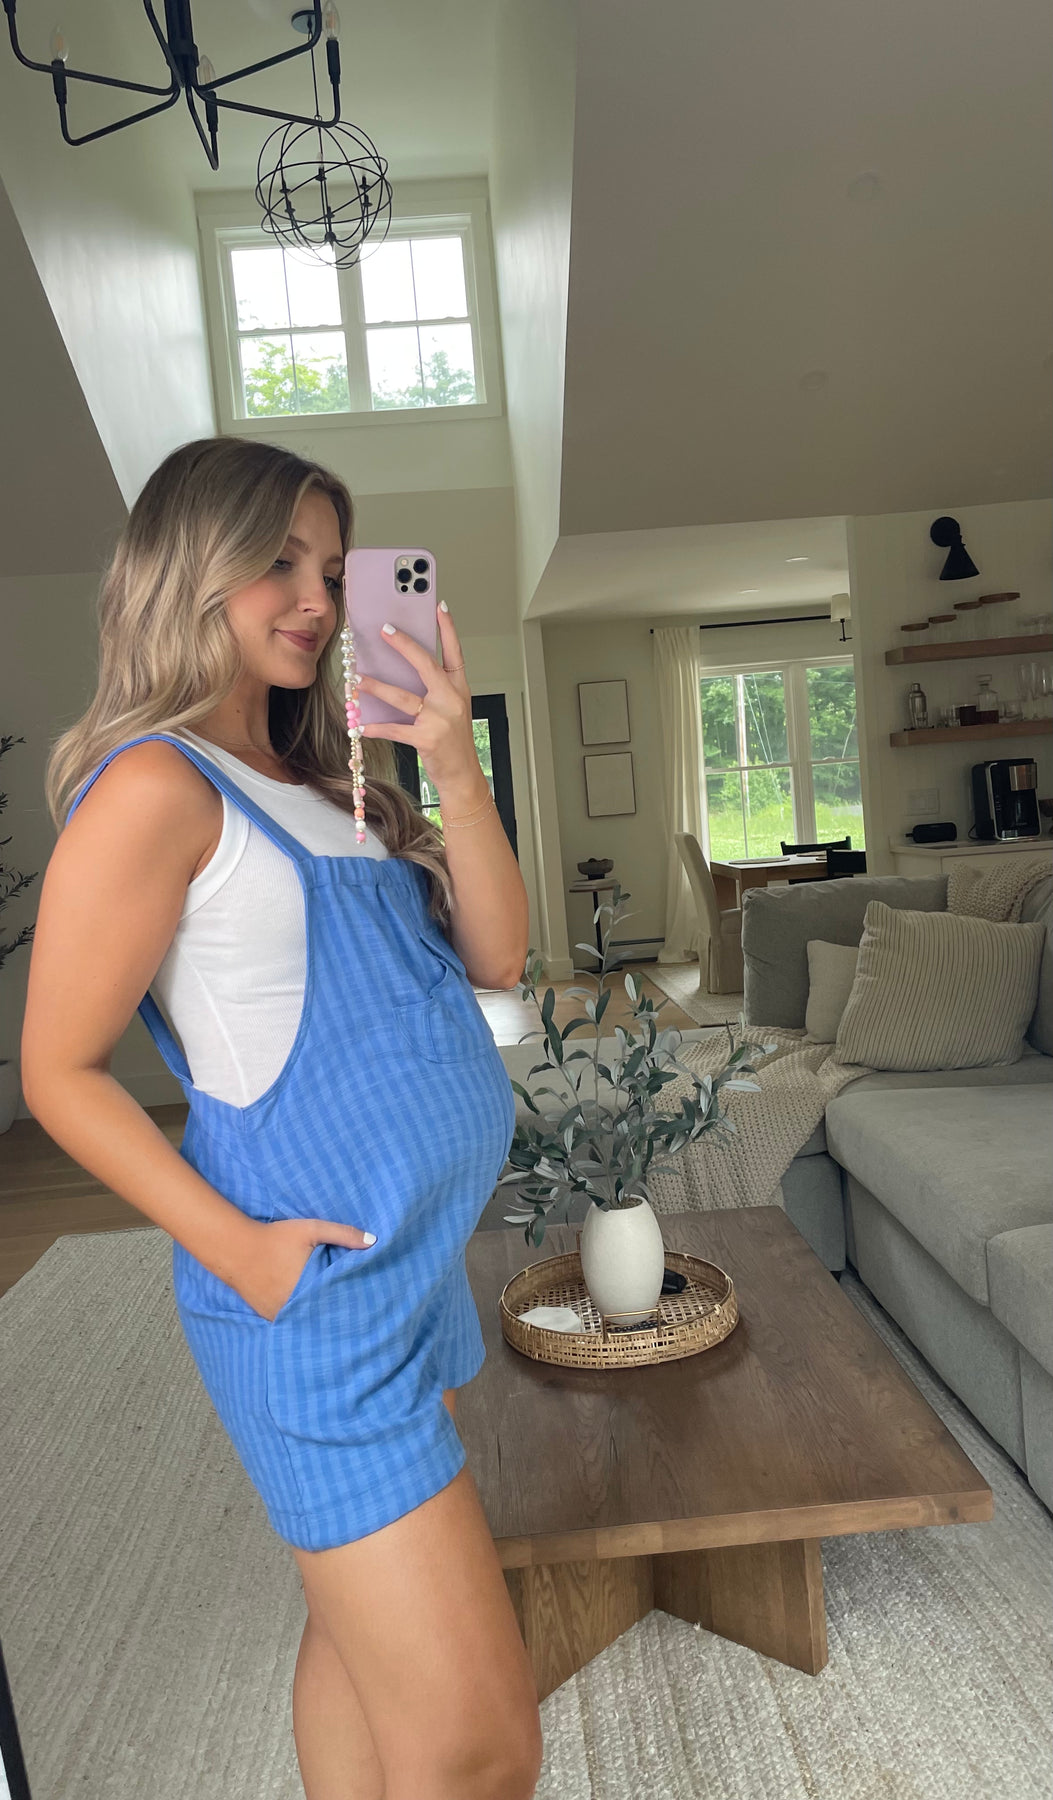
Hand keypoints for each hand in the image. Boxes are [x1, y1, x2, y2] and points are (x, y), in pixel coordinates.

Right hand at [236, 1217, 374, 1321]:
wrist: (237, 1248)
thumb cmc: (276, 1237)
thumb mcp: (311, 1229)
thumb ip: (343, 1234)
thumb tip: (374, 1241)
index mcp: (309, 1288)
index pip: (339, 1304)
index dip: (352, 1305)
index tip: (368, 1307)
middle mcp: (294, 1307)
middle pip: (324, 1316)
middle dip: (339, 1316)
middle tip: (359, 1317)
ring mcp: (280, 1315)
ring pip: (307, 1322)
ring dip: (319, 1319)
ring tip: (339, 1321)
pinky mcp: (270, 1317)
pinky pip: (291, 1322)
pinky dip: (302, 1319)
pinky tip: (313, 1317)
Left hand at [356, 602, 478, 793]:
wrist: (463, 775)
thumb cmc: (454, 742)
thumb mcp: (452, 710)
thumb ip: (433, 690)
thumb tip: (400, 671)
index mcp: (459, 689)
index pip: (455, 653)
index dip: (448, 629)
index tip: (439, 607)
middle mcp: (451, 700)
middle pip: (426, 665)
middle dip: (404, 646)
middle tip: (385, 631)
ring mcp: (440, 720)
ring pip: (402, 697)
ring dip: (376, 687)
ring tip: (358, 679)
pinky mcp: (427, 739)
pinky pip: (395, 729)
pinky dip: (375, 728)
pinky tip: (360, 725)